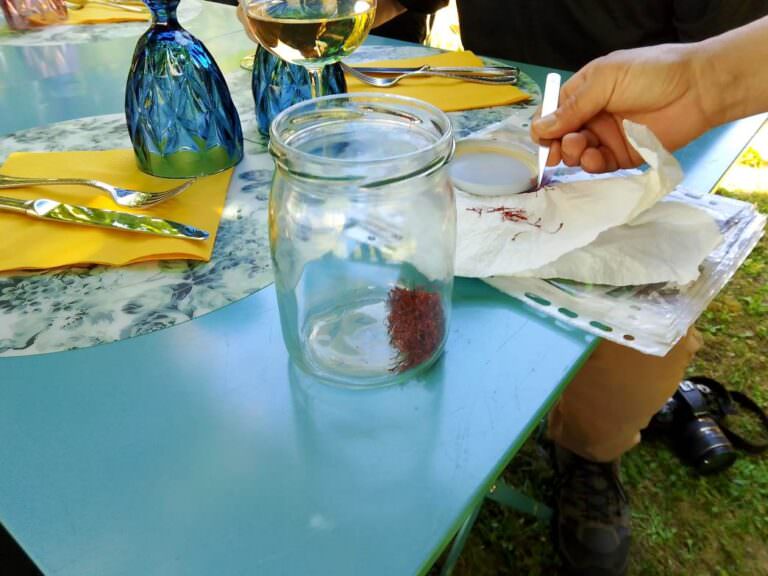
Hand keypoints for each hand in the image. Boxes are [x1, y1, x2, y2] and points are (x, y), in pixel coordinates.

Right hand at [531, 43, 711, 172]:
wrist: (697, 89)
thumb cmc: (651, 73)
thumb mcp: (604, 80)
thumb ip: (572, 106)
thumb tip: (540, 128)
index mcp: (585, 93)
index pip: (553, 113)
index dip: (544, 126)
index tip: (541, 138)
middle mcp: (593, 116)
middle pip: (561, 137)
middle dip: (556, 144)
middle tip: (564, 145)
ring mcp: (607, 137)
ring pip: (577, 154)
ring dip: (573, 154)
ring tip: (580, 147)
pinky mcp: (623, 156)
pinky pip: (599, 166)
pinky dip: (592, 165)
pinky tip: (595, 158)